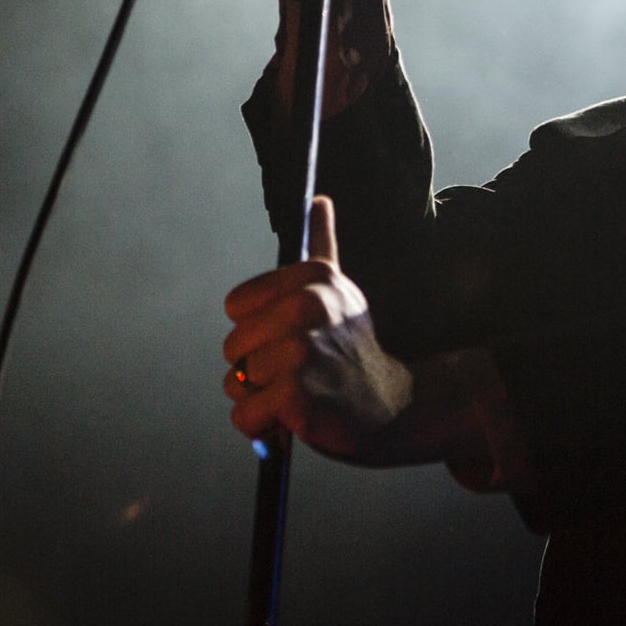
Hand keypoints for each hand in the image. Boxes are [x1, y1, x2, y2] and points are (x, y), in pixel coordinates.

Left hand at [223, 196, 413, 459]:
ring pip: (236, 383)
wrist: (393, 407)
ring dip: (259, 399)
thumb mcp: (341, 291)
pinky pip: (244, 415)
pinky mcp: (296, 396)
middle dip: (256, 368)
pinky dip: (262, 426)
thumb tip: (319, 199)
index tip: (292, 336)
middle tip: (299, 373)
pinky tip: (293, 419)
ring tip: (299, 395)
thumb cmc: (354, 349)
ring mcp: (302, 352)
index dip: (258, 328)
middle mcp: (309, 307)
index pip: (236, 306)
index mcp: (314, 277)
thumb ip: (323, 243)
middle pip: (233, 346)